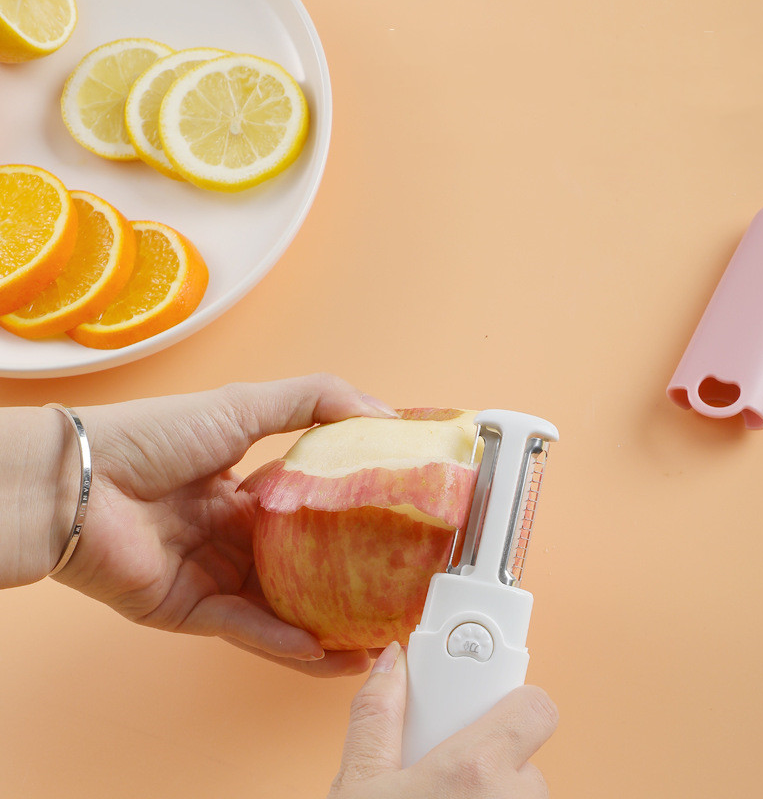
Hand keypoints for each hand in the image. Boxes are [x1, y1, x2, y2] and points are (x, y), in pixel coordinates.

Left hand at [54, 373, 397, 676]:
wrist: (82, 481)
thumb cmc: (156, 437)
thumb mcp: (244, 405)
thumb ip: (314, 401)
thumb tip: (382, 412)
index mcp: (244, 493)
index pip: (308, 511)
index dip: (349, 521)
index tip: (392, 531)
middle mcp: (232, 537)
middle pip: (300, 568)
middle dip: (344, 586)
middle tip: (391, 598)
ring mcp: (213, 576)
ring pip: (280, 610)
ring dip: (324, 630)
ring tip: (369, 645)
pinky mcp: (190, 610)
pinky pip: (245, 630)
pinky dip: (281, 641)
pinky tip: (321, 649)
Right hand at [328, 642, 556, 797]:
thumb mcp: (358, 783)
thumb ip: (377, 714)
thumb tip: (391, 662)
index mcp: (476, 772)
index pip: (537, 708)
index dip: (512, 697)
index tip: (486, 698)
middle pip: (523, 751)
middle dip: (489, 751)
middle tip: (446, 764)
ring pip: (520, 792)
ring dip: (491, 789)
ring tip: (442, 797)